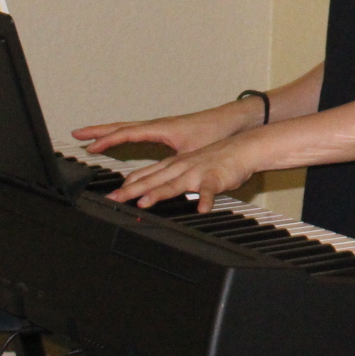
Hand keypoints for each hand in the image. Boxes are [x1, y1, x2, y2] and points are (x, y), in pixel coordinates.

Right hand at [73, 99, 259, 156]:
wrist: (235, 120)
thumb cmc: (218, 133)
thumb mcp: (198, 153)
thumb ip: (185, 171)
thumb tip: (177, 191)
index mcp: (162, 128)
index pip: (128, 132)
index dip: (108, 140)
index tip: (89, 146)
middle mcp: (159, 125)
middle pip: (122, 127)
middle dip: (99, 131)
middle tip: (77, 134)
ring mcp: (162, 127)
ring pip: (129, 127)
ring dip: (108, 132)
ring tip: (89, 137)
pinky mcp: (168, 130)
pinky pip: (138, 130)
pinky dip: (123, 134)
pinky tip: (118, 139)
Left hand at [106, 135, 259, 212]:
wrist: (244, 147)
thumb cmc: (218, 159)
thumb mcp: (190, 165)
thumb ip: (172, 179)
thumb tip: (154, 192)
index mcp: (174, 164)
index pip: (144, 174)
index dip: (126, 185)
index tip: (110, 197)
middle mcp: (180, 167)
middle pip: (152, 180)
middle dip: (130, 190)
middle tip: (113, 200)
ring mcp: (197, 172)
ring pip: (174, 183)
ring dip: (158, 193)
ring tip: (144, 202)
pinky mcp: (215, 177)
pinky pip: (209, 190)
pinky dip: (205, 199)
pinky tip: (202, 208)